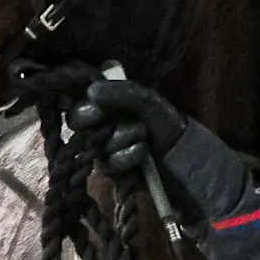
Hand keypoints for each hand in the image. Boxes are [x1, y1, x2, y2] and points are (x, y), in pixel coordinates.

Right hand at [69, 78, 185, 177]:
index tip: (101, 111)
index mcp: (103, 106)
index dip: (85, 110)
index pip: (76, 107)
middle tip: (127, 122)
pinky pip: (109, 163)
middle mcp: (97, 127)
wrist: (183, 151)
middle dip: (107, 125)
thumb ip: (121, 91)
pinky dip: (128, 156)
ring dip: (124, 139)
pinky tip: (142, 151)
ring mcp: (101, 149)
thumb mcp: (147, 100)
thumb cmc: (163, 121)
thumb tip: (91, 90)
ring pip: (99, 145)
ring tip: (143, 136)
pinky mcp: (109, 169)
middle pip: (80, 127)